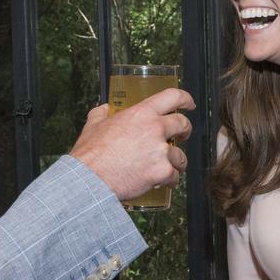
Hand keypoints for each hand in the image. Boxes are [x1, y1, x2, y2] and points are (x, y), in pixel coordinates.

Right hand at [70, 88, 194, 201]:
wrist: (90, 179)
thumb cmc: (91, 154)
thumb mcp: (93, 125)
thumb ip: (101, 114)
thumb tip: (104, 109)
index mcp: (141, 113)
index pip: (172, 96)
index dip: (185, 99)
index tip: (188, 104)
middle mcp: (155, 129)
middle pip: (183, 124)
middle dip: (185, 131)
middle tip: (182, 136)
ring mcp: (160, 151)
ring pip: (181, 155)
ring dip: (177, 161)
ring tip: (169, 167)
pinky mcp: (162, 172)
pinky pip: (174, 176)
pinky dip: (170, 181)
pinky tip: (162, 183)